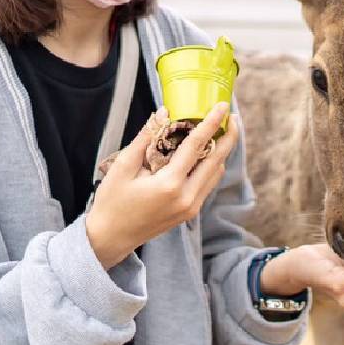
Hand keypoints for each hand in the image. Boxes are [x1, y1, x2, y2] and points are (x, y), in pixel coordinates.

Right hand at [85, 103, 236, 267]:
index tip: (223, 106)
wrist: (110, 238)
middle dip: (228, 137)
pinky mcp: (190, 213)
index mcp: (170, 185)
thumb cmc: (112, 202)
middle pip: (217, 161)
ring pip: (216, 173)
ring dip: (222, 151)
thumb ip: (147, 137)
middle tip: (233, 116)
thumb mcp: (123, 166)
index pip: (197, 146)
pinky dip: (212, 166)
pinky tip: (208, 152)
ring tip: (222, 130)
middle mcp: (187, 198)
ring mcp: (191, 208)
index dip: (212, 123)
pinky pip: (208, 184)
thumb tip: (164, 113)